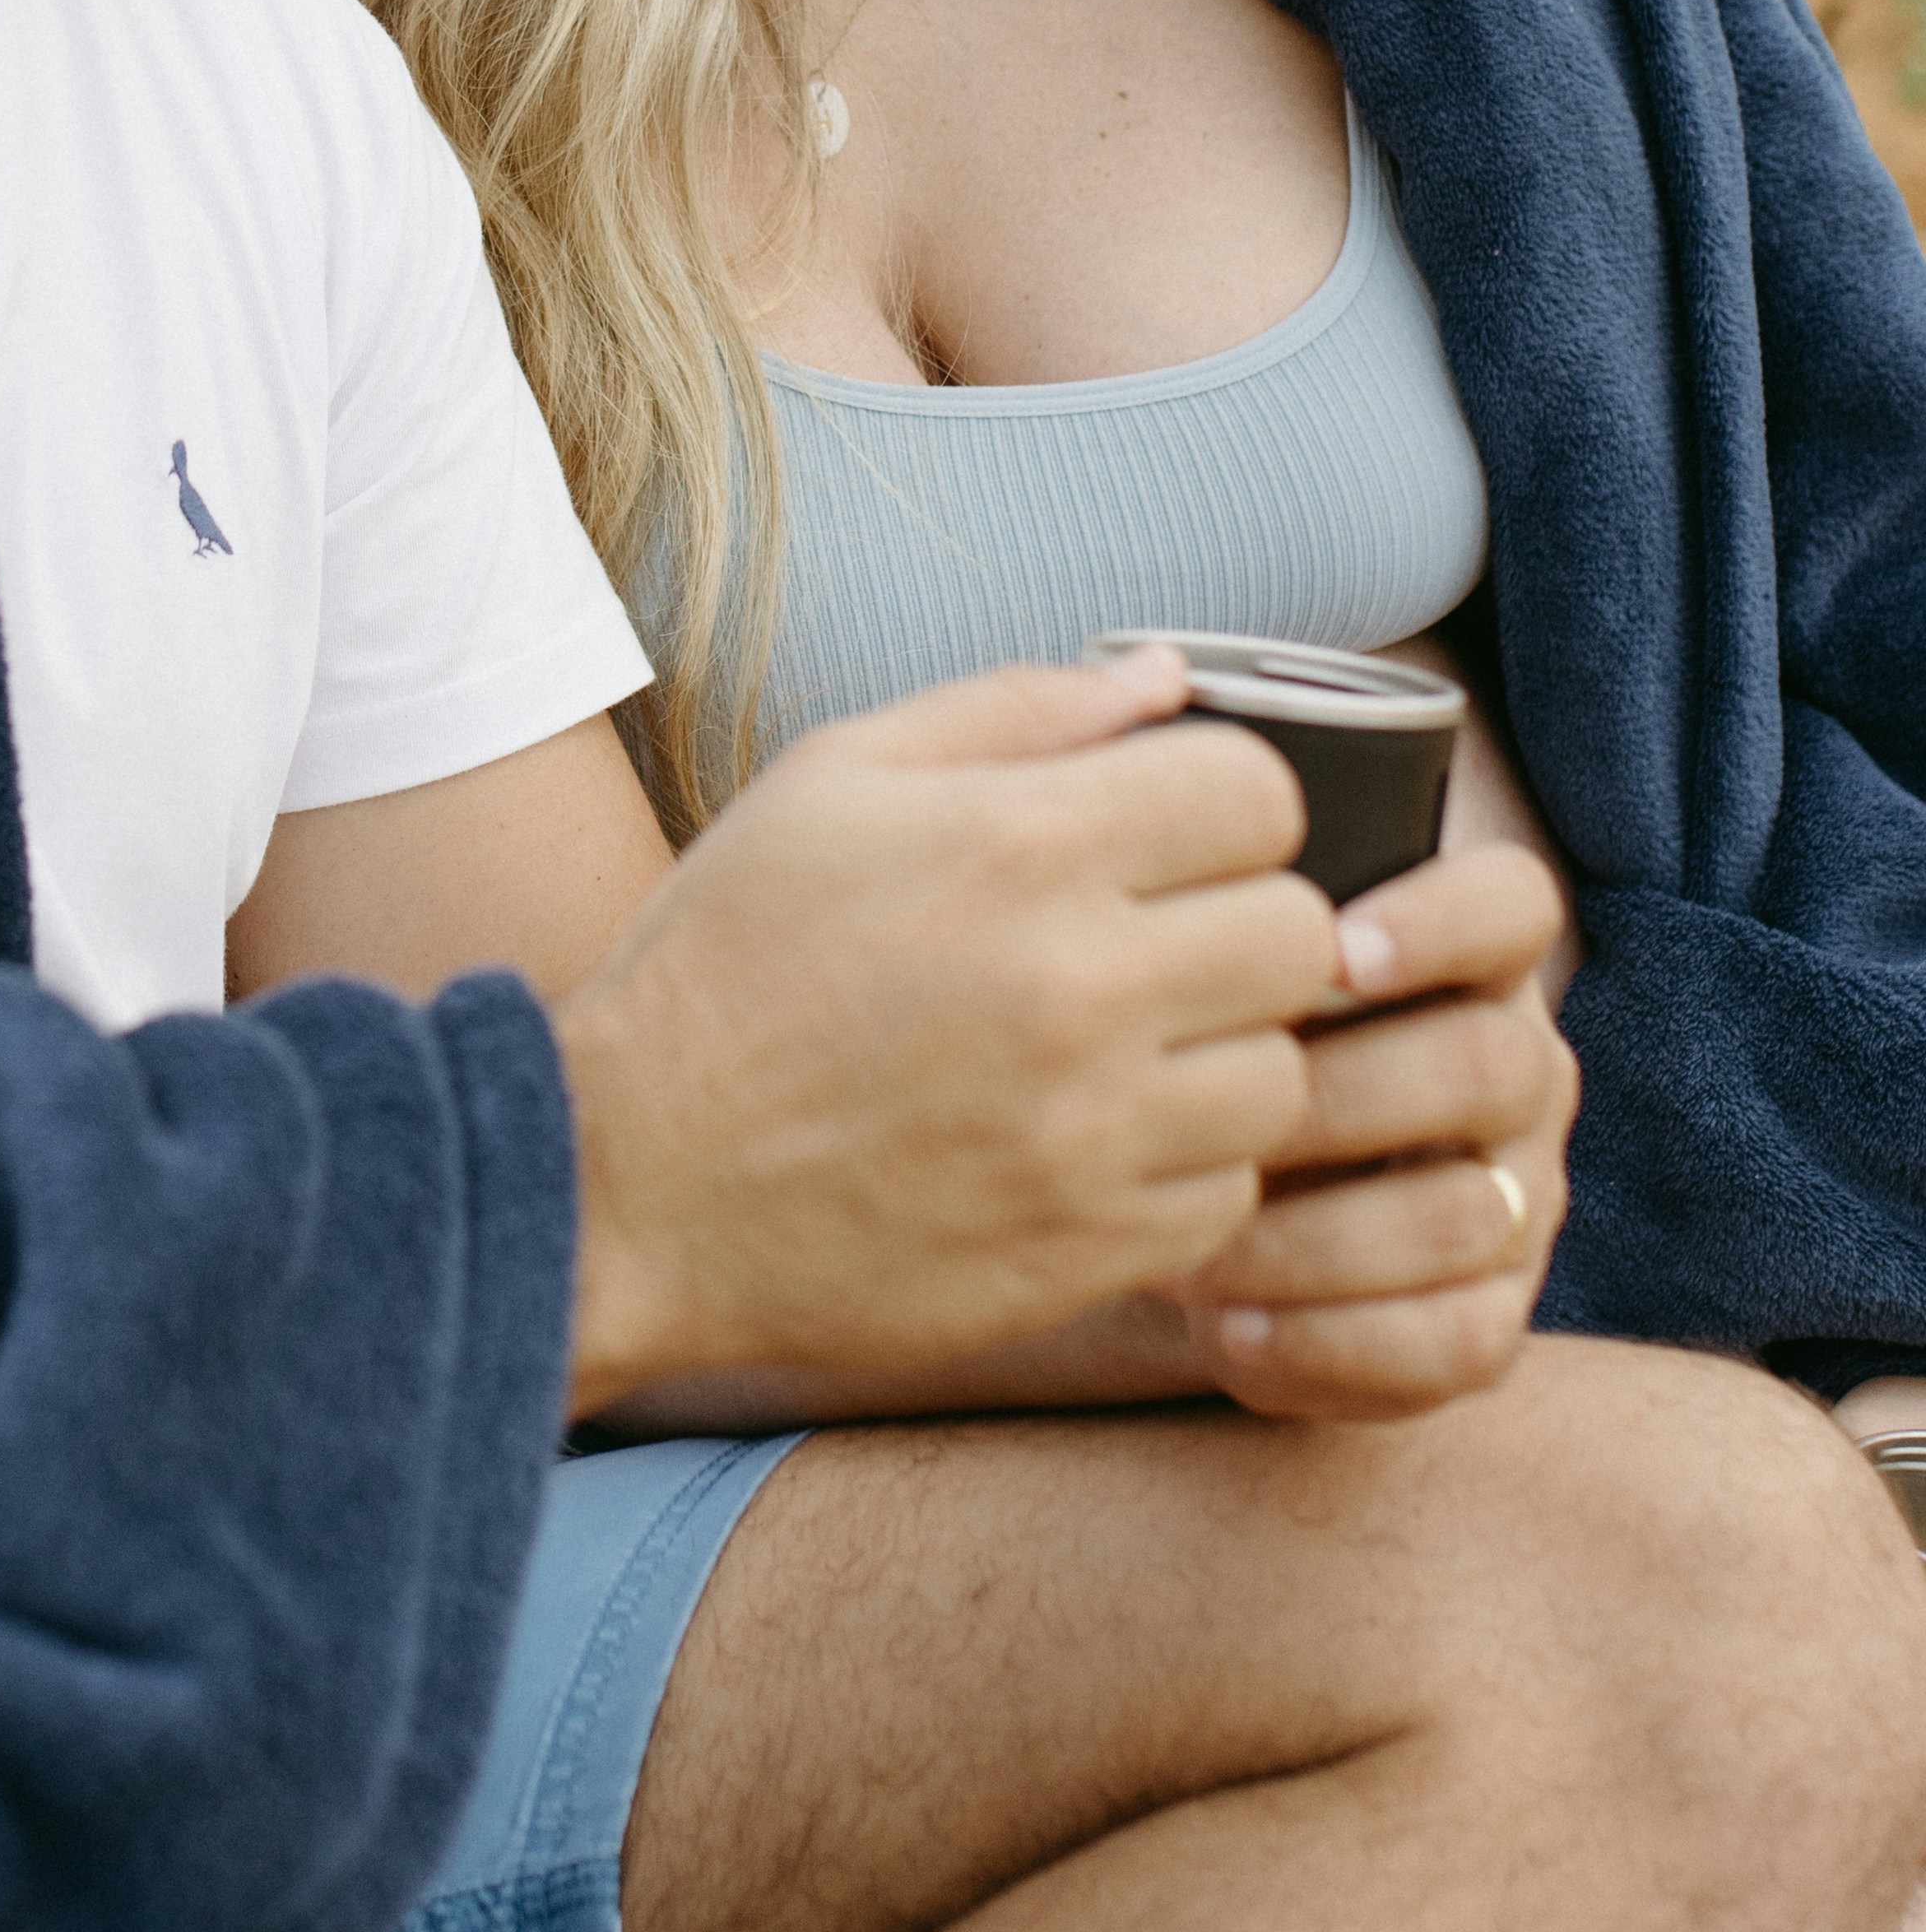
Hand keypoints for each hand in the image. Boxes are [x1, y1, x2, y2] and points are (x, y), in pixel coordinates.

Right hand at [550, 651, 1340, 1416]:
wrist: (627, 1184)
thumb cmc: (724, 962)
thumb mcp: (832, 779)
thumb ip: (1015, 709)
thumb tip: (1168, 679)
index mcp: (1018, 845)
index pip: (1260, 792)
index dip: (1225, 803)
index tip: (1170, 833)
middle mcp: (1077, 987)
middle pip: (1302, 935)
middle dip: (1243, 924)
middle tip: (1160, 943)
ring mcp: (1092, 1135)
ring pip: (1285, 1079)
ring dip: (1223, 1056)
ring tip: (1125, 1050)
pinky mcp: (1089, 1252)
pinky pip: (1227, 1198)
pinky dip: (1181, 1170)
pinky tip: (1091, 1141)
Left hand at [1165, 841, 1575, 1424]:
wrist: (1150, 1187)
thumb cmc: (1155, 1019)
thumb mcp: (1165, 920)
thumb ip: (1161, 822)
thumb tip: (1144, 688)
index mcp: (1456, 950)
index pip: (1510, 902)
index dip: (1443, 919)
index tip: (1335, 947)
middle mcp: (1511, 1064)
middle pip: (1494, 1060)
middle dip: (1348, 1096)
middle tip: (1214, 1119)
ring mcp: (1511, 1194)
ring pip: (1472, 1213)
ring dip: (1321, 1238)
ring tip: (1189, 1250)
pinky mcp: (1484, 1315)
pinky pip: (1459, 1344)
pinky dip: (1339, 1346)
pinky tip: (1228, 1332)